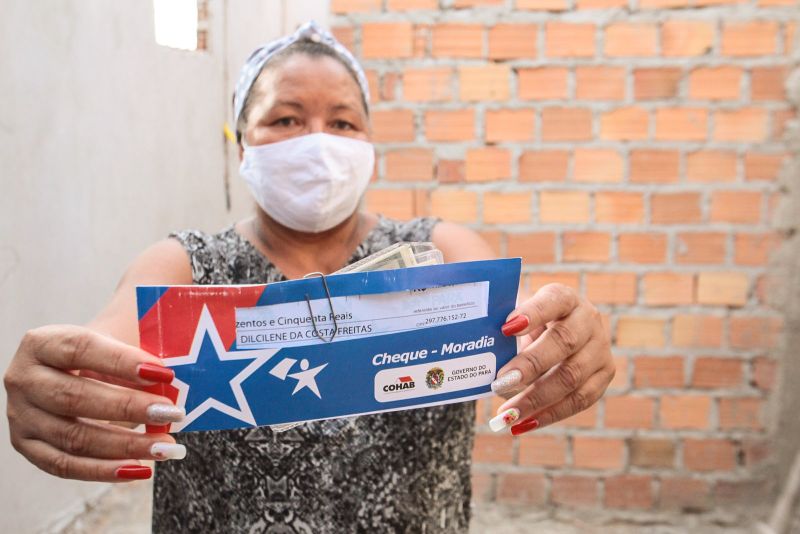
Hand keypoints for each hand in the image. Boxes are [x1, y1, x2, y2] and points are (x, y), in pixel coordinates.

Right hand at [4, 325, 185, 481]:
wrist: (76, 365)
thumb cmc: (105, 350)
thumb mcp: (117, 339)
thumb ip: (140, 352)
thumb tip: (173, 379)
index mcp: (42, 342)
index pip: (81, 349)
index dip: (122, 361)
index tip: (164, 373)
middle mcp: (23, 378)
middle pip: (74, 397)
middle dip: (128, 407)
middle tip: (173, 412)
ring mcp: (21, 416)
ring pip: (73, 437)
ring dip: (125, 446)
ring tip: (167, 447)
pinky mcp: (28, 446)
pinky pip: (65, 466)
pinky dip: (105, 470)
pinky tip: (141, 469)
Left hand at [488, 283, 613, 433]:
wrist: (558, 331)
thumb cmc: (527, 324)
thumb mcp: (517, 316)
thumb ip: (503, 329)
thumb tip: (479, 353)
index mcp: (565, 298)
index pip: (553, 300)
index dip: (532, 313)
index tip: (506, 328)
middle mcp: (588, 320)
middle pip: (564, 342)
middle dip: (530, 365)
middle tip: (500, 382)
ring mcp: (600, 348)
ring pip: (572, 377)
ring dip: (536, 398)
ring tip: (507, 414)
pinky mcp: (603, 375)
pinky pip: (580, 400)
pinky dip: (549, 414)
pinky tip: (523, 424)